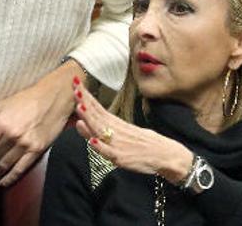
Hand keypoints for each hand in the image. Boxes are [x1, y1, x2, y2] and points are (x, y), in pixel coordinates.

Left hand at [0, 61, 82, 186]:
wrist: (52, 98)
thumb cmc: (25, 100)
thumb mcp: (0, 105)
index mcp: (0, 122)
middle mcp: (12, 135)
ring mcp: (25, 144)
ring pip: (5, 164)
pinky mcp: (37, 150)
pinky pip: (20, 168)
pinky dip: (10, 177)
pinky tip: (3, 182)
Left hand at [72, 78, 193, 184]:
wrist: (167, 155)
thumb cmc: (142, 144)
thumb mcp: (121, 133)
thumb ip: (100, 129)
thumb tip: (79, 121)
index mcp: (116, 124)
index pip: (97, 107)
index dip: (86, 96)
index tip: (75, 82)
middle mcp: (116, 131)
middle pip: (97, 115)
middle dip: (84, 101)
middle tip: (75, 87)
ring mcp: (118, 144)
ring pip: (101, 130)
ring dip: (90, 119)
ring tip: (80, 107)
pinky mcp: (122, 158)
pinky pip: (110, 152)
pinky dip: (101, 147)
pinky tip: (93, 141)